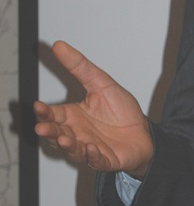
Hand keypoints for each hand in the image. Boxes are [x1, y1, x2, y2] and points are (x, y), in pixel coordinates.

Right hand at [34, 41, 154, 176]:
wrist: (144, 131)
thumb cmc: (120, 111)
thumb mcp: (101, 83)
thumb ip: (79, 67)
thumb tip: (59, 45)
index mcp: (72, 116)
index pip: (52, 115)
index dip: (44, 112)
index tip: (38, 106)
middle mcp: (77, 134)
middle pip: (56, 134)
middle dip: (49, 132)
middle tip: (42, 128)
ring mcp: (89, 148)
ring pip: (73, 150)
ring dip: (67, 145)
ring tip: (64, 139)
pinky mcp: (106, 160)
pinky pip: (96, 160)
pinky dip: (92, 156)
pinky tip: (91, 148)